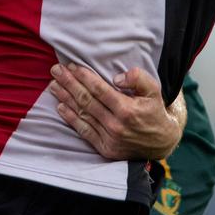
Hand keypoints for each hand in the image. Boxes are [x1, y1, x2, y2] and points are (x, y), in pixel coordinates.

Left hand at [49, 63, 180, 160]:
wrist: (161, 142)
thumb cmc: (154, 110)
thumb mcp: (154, 90)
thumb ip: (138, 78)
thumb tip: (117, 78)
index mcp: (127, 109)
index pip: (99, 90)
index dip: (83, 77)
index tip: (71, 66)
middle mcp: (116, 125)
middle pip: (86, 100)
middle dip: (69, 83)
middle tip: (55, 71)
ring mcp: (109, 138)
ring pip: (82, 114)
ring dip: (65, 98)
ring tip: (53, 85)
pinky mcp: (105, 148)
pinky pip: (84, 131)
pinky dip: (71, 119)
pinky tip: (61, 107)